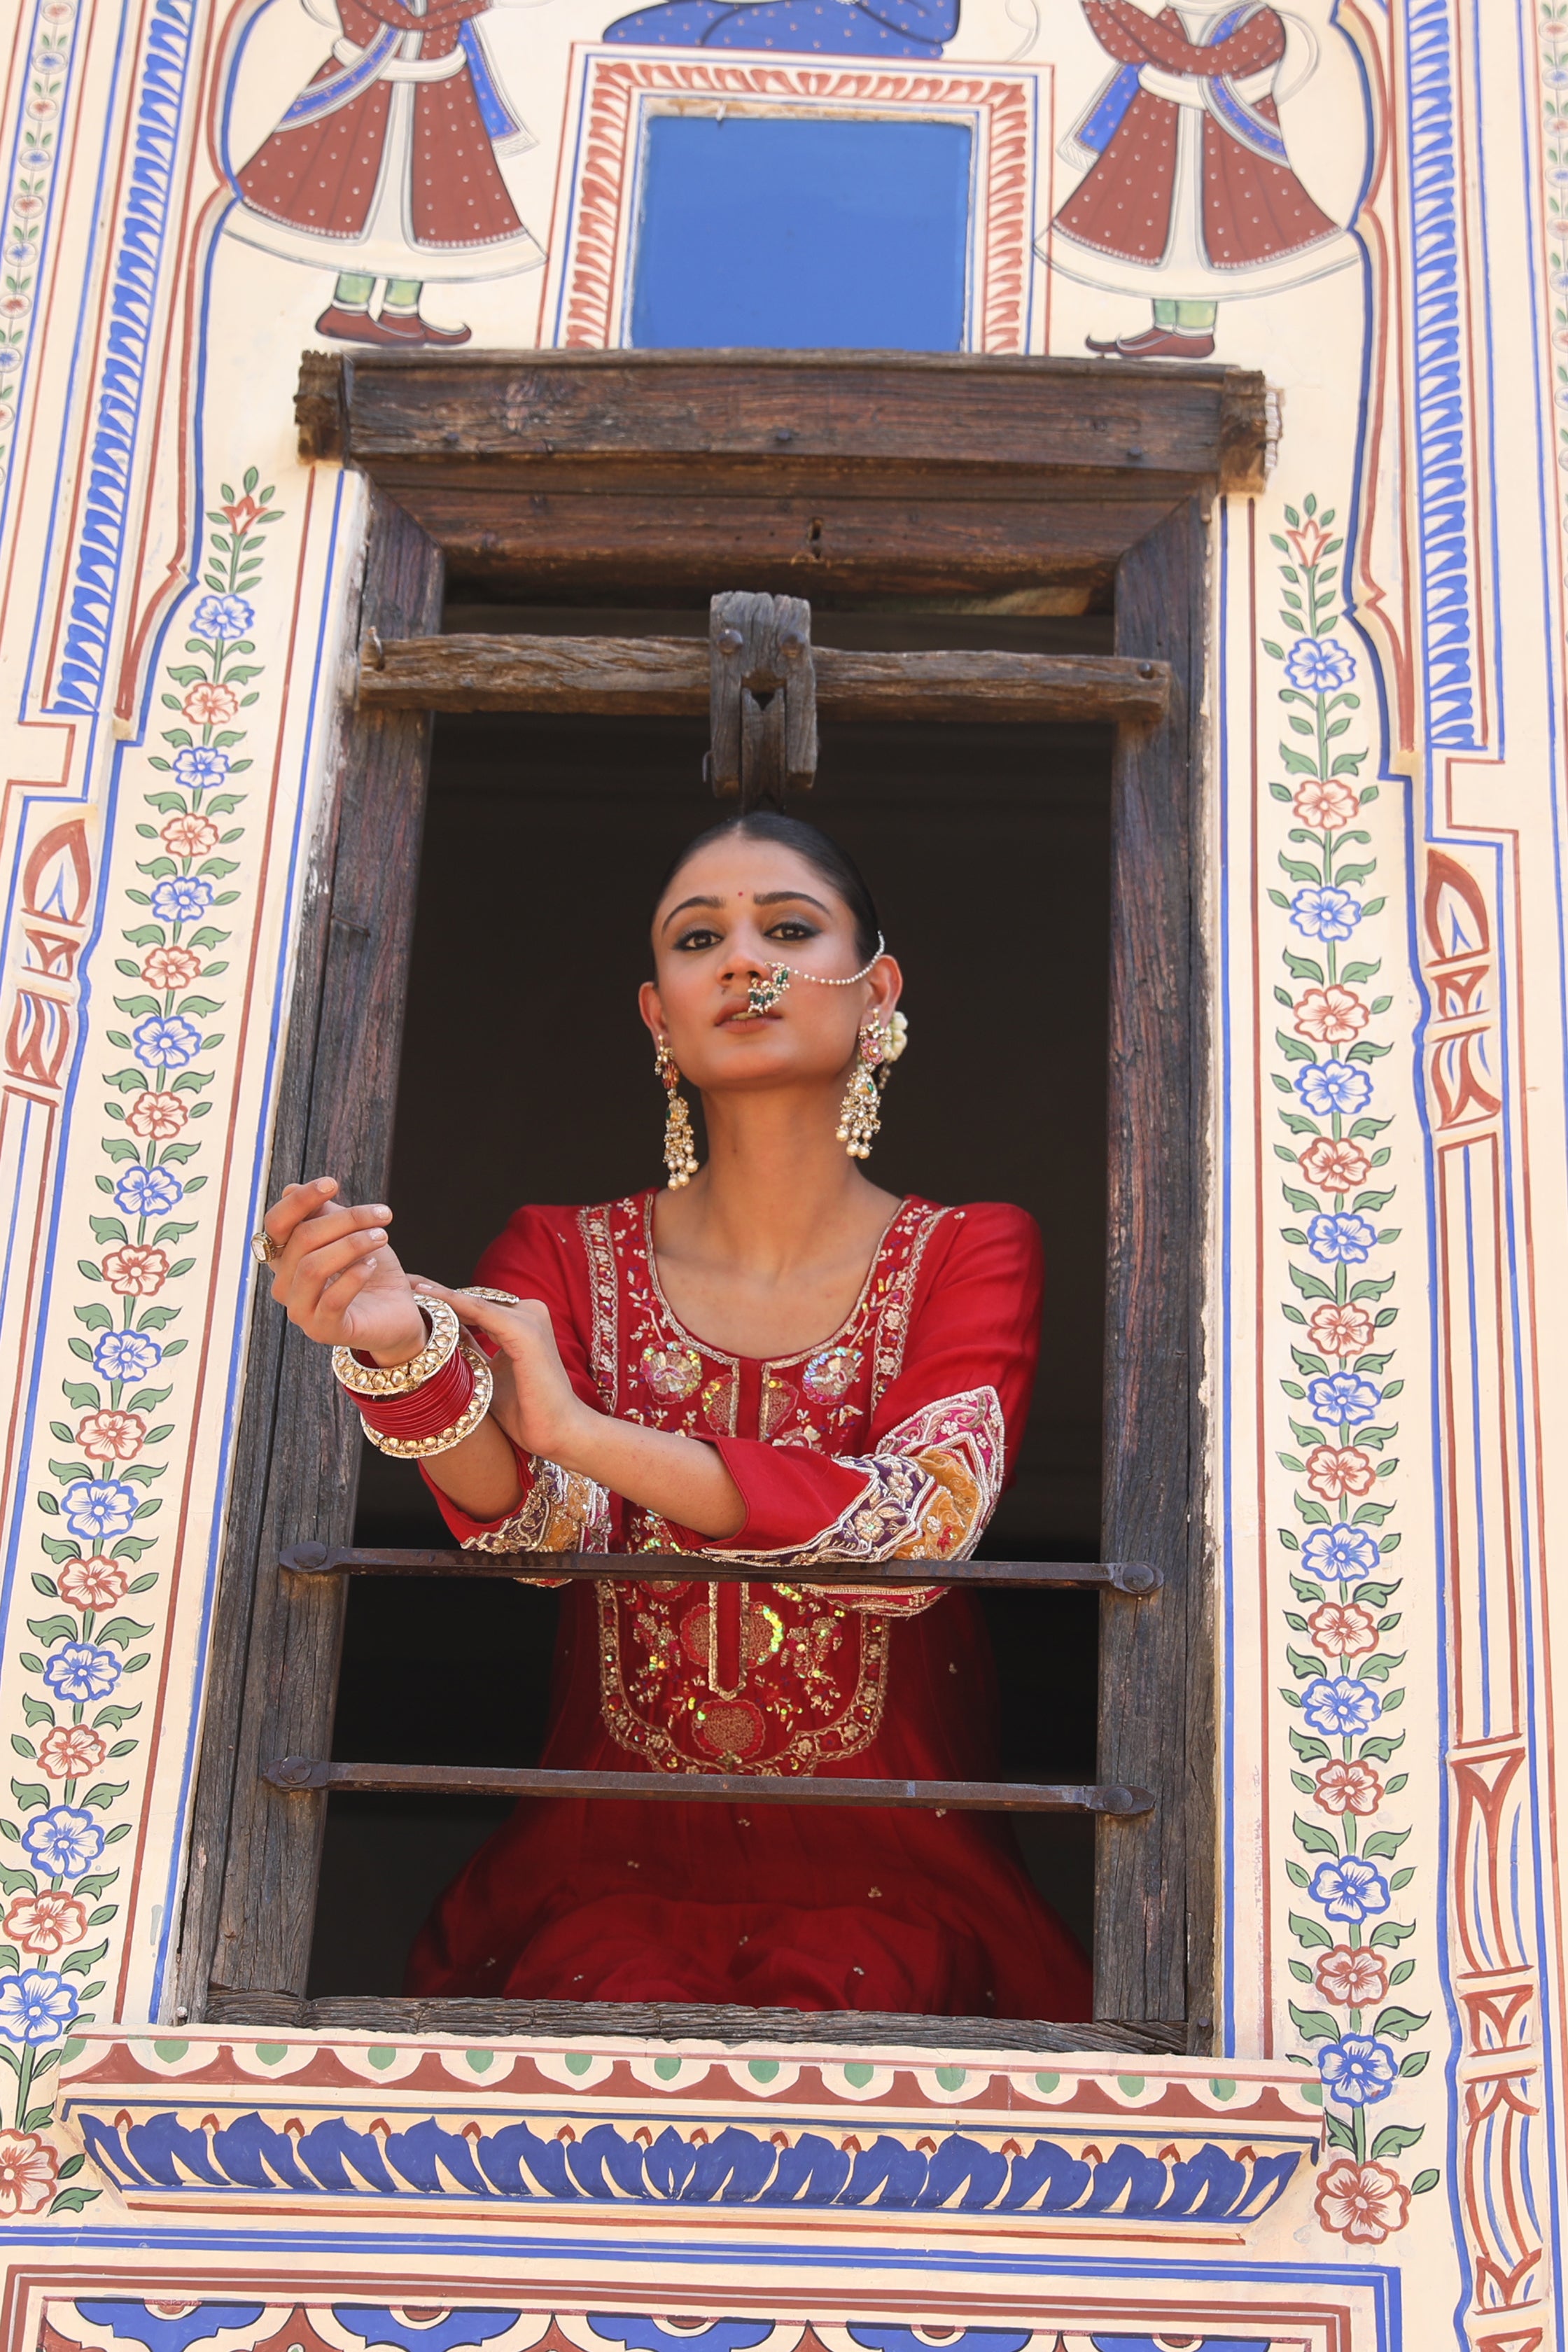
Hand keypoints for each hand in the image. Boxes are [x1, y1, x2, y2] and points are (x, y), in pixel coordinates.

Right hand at [261, 1178, 427, 1363]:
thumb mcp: (350, 1235)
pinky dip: (355, 1276)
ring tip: (382, 1236)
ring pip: (313, 1267)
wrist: (396, 1312)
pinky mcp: (322, 1330)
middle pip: (303, 1239)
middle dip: (346, 1220)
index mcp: (286, 1258)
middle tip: (383, 1214)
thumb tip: (290, 1188)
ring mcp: (300, 1310)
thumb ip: (323, 1215)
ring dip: (352, 1245)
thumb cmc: (369, 1269)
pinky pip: (332, 1300)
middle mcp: (284, 1284)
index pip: (276, 1223)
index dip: (300, 1200)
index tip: (332, 1184)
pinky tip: (372, 1265)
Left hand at [412, 1280, 587, 1465]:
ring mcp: (530, 1317)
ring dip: (436, 1295)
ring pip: (472, 1302)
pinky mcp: (525, 1330)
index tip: (410, 1293)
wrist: (559, 1433)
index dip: (442, 1300)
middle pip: (472, 1299)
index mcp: (523, 1322)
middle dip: (435, 1292)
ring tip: (405, 1286)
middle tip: (400, 1281)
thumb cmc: (527, 1411)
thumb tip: (440, 1336)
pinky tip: (424, 1296)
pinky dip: (450, 1303)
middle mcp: (530, 1312)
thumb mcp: (487, 1374)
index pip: (476, 1306)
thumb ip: (470, 1350)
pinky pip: (479, 1311)